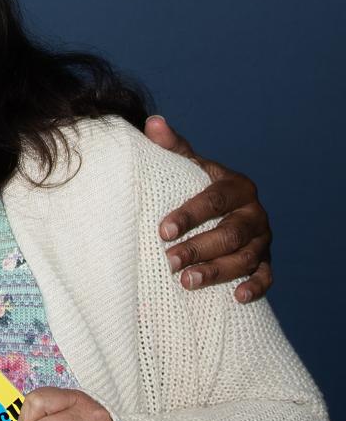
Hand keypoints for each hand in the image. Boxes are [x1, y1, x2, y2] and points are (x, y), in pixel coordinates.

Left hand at [145, 114, 271, 302]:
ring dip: (218, 272)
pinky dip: (255, 287)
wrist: (222, 208)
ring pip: (246, 257)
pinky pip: (267, 276)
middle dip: (200, 249)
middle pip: (230, 233)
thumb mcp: (187, 165)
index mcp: (238, 186)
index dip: (189, 215)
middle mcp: (255, 212)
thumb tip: (153, 123)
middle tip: (170, 262)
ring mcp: (263, 238)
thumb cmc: (197, 184)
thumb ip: (172, 147)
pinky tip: (238, 297)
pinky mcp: (267, 260)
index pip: (214, 200)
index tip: (163, 230)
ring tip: (188, 282)